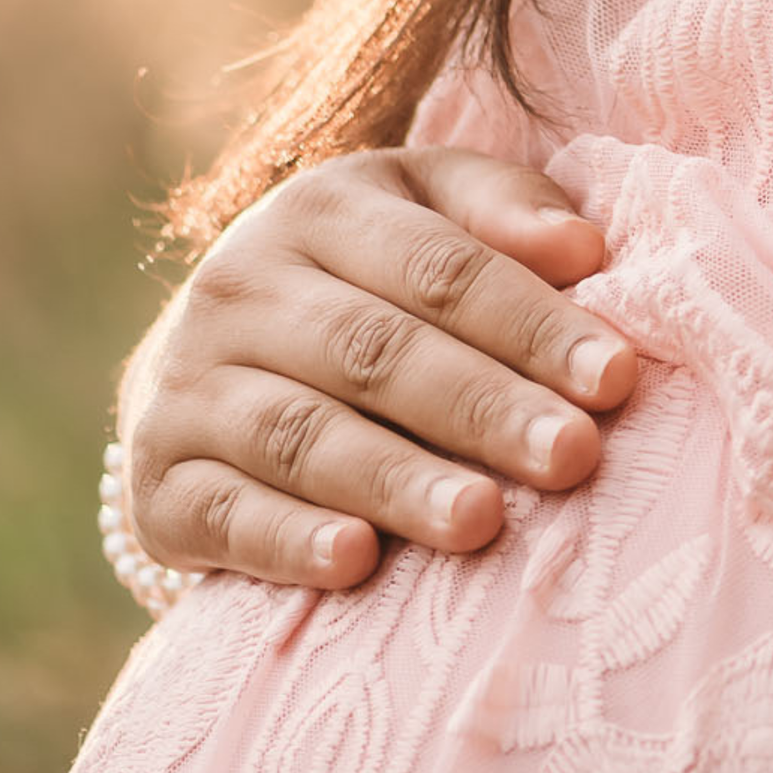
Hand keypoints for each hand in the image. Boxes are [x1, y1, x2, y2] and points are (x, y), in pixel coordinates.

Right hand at [119, 147, 637, 588]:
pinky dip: (286, 540)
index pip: (441, 267)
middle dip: (484, 406)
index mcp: (321, 208)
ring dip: (396, 480)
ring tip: (481, 521)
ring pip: (303, 433)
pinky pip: (222, 513)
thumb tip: (586, 248)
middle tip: (573, 456)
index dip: (533, 323)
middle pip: (377, 350)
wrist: (205, 355)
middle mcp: (241, 286)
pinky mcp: (156, 483)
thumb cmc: (365, 277)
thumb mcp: (427, 210)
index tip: (617, 378)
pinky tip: (352, 564)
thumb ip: (507, 211)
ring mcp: (188, 385)